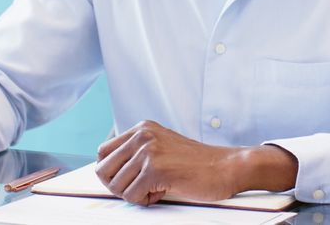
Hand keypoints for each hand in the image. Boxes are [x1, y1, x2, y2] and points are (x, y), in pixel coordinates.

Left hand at [95, 120, 242, 205]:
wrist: (226, 167)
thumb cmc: (197, 163)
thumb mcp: (163, 147)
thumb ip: (138, 152)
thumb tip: (109, 171)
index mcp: (142, 128)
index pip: (103, 152)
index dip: (110, 172)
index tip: (126, 180)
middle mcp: (143, 135)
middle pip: (103, 169)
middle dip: (118, 186)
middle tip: (140, 188)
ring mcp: (148, 151)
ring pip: (117, 186)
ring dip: (135, 194)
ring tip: (157, 188)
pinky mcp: (155, 169)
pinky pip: (132, 196)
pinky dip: (146, 201)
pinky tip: (163, 192)